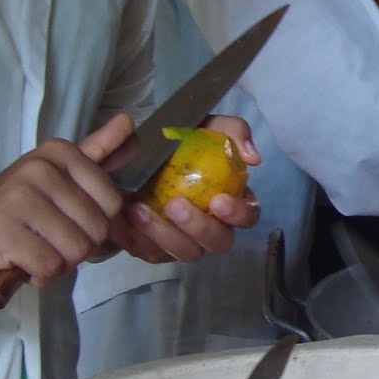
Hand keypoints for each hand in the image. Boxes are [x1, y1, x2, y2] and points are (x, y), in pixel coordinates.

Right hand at [0, 116, 134, 291]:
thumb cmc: (10, 211)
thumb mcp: (56, 176)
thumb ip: (97, 152)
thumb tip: (129, 122)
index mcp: (59, 152)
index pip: (114, 202)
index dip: (94, 225)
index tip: (65, 222)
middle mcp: (40, 168)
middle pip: (97, 229)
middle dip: (76, 248)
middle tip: (45, 241)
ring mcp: (19, 198)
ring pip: (76, 250)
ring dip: (58, 264)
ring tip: (32, 251)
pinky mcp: (2, 231)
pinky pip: (50, 267)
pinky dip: (38, 276)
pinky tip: (18, 262)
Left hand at [107, 115, 262, 264]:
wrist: (132, 151)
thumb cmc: (177, 141)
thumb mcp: (205, 125)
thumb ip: (234, 132)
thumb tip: (253, 158)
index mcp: (230, 199)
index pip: (248, 215)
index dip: (238, 214)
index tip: (218, 200)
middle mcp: (211, 225)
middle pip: (220, 242)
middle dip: (200, 227)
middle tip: (175, 204)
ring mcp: (184, 240)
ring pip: (187, 253)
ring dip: (165, 235)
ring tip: (139, 209)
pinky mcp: (155, 248)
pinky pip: (151, 253)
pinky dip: (138, 237)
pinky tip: (125, 216)